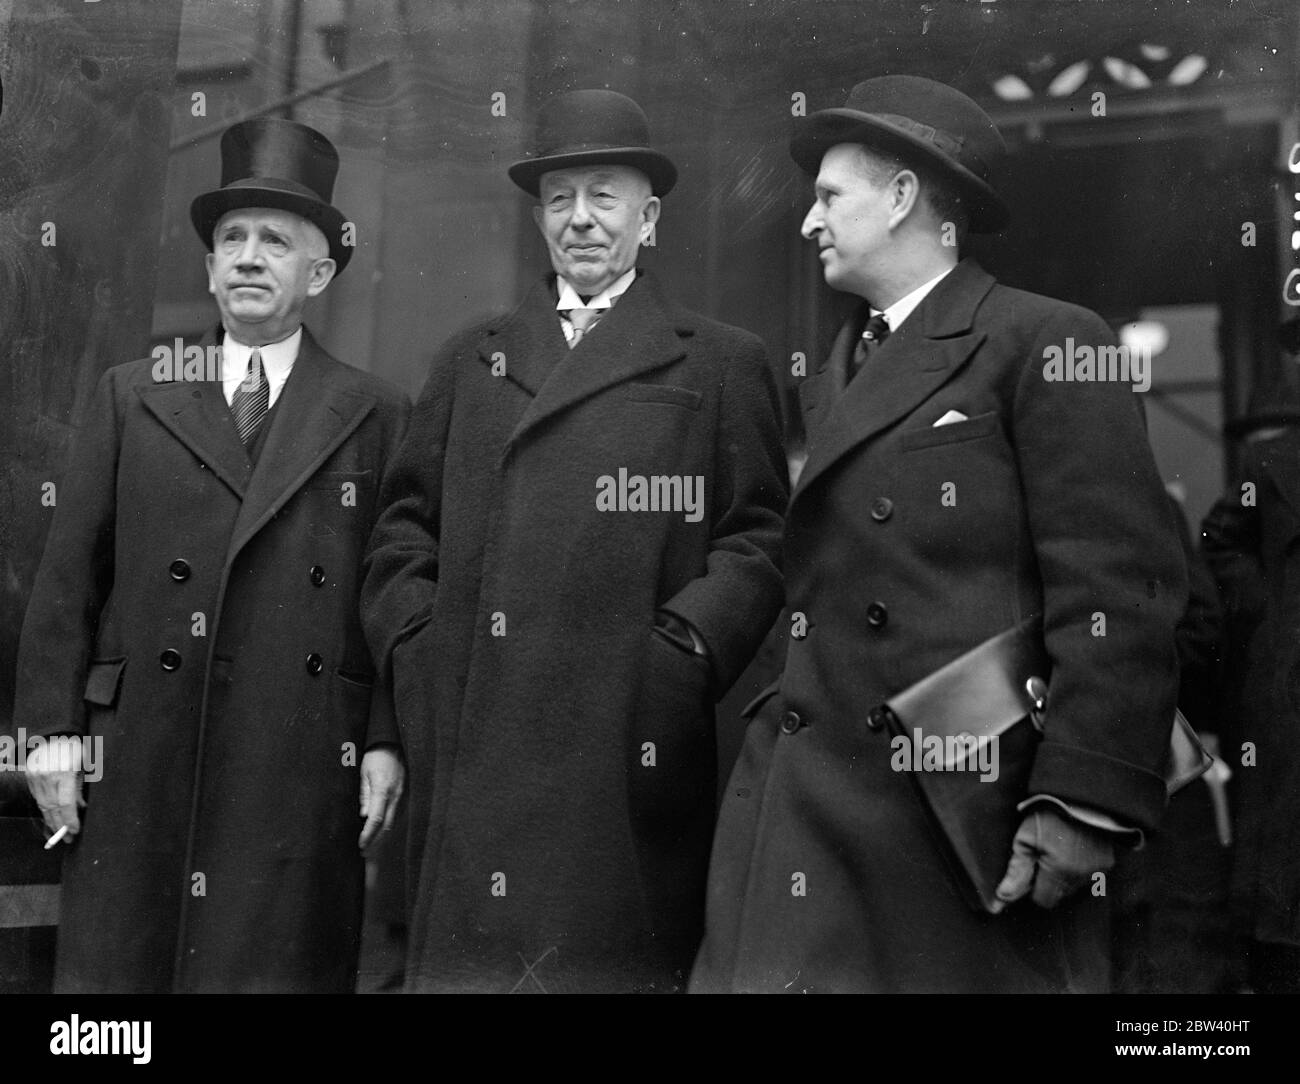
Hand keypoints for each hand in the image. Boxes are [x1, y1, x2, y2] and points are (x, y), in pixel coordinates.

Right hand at [25, 736, 84, 843]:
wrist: (53, 734)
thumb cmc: (74, 749)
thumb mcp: (84, 766)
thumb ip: (81, 788)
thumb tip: (80, 808)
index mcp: (64, 772)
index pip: (66, 803)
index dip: (70, 820)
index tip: (75, 830)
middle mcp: (48, 776)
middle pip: (53, 808)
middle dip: (61, 825)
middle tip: (68, 838)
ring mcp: (36, 777)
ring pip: (43, 805)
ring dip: (52, 821)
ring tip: (60, 833)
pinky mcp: (29, 777)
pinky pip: (37, 798)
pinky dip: (45, 810)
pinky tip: (51, 819)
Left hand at [358, 745, 404, 849]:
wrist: (394, 744)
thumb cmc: (376, 756)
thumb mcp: (364, 773)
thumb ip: (365, 794)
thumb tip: (364, 816)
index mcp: (383, 790)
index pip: (376, 819)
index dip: (368, 834)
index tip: (360, 845)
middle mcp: (395, 795)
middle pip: (387, 825)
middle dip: (375, 841)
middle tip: (363, 852)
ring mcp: (402, 795)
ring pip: (392, 821)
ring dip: (381, 836)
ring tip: (370, 847)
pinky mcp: (404, 794)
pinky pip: (396, 814)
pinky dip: (387, 826)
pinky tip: (380, 832)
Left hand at [992, 807, 1113, 912]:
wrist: (1078, 794)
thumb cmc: (1048, 814)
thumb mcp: (1025, 838)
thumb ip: (1016, 871)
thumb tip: (1003, 898)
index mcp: (1059, 871)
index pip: (1043, 900)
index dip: (1032, 888)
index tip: (1030, 869)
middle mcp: (1081, 876)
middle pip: (1059, 895)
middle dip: (1048, 882)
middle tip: (1042, 855)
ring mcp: (1097, 871)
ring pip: (1073, 887)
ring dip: (1063, 876)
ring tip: (1058, 849)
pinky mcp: (1107, 863)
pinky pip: (1088, 876)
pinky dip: (1079, 868)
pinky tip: (1073, 849)